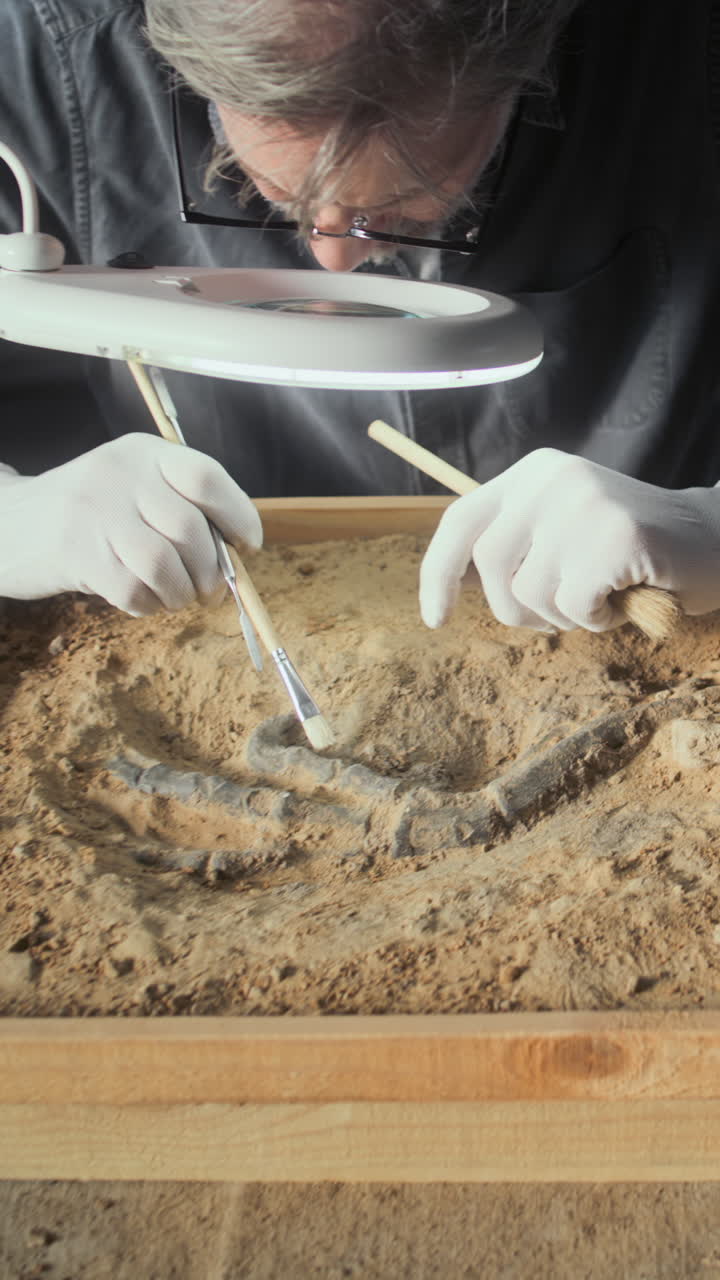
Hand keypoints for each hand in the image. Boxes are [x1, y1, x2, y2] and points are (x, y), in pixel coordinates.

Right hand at [0, 433, 262, 613]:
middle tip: (210, 591)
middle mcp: (120, 474)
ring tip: (177, 598)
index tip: (247, 546)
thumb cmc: (88, 513)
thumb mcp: (131, 487)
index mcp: (143, 452)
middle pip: (191, 529)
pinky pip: (133, 590)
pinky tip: (143, 601)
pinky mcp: (75, 552)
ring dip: (181, 593)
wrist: (8, 525)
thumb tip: (235, 553)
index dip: (238, 514)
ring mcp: (94, 511)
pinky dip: (149, 605)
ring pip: (165, 564)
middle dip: (211, 572)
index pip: (205, 476)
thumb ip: (180, 506)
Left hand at [419, 447, 719, 632]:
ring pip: (531, 593)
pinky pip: (573, 605)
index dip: (438, 573)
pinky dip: (597, 619)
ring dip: (566, 615)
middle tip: (563, 612)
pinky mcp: (612, 535)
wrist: (715, 541)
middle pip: (490, 567)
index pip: (461, 521)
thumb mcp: (562, 532)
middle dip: (518, 610)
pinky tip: (625, 597)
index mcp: (532, 473)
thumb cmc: (632, 552)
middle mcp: (551, 478)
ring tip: (604, 594)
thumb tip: (454, 586)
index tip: (435, 618)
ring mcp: (582, 503)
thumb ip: (515, 547)